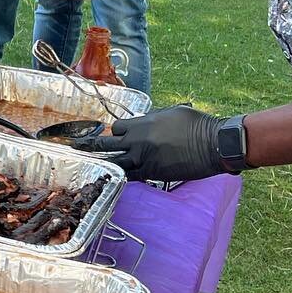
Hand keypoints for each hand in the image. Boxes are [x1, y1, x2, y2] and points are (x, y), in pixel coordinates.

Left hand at [74, 106, 234, 181]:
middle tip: (78, 148)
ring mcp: (144, 158)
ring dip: (107, 164)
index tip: (116, 137)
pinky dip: (125, 177)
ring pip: (116, 163)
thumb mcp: (173, 112)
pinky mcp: (153, 174)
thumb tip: (149, 119)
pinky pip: (132, 177)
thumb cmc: (197, 124)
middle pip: (108, 144)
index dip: (115, 133)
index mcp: (143, 123)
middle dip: (95, 147)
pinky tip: (117, 180)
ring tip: (93, 168)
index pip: (117, 128)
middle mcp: (139, 140)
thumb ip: (156, 117)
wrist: (213, 143)